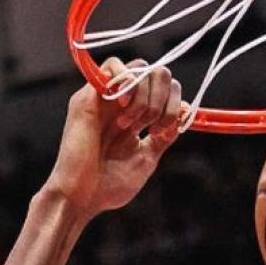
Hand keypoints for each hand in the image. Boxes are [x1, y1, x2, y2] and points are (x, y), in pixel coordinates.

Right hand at [43, 58, 182, 223]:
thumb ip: (164, 136)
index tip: (164, 130)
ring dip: (145, 97)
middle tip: (149, 127)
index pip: (165, 89)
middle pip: (156, 72)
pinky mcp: (88, 96)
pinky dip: (127, 83)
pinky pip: (114, 66)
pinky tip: (121, 110)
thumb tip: (184, 112)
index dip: (174, 104)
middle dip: (163, 99)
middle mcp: (121, 104)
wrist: (81, 197)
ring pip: (140, 67)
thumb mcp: (146, 158)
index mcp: (135, 117)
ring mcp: (104, 98)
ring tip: (130, 125)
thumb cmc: (109, 185)